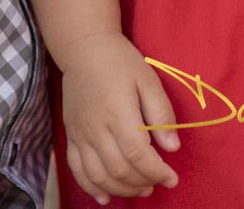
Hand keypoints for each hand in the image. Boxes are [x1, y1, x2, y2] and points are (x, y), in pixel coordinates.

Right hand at [55, 33, 179, 203]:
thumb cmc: (120, 62)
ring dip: (121, 189)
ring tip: (141, 189)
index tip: (172, 178)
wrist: (84, 49)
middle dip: (143, 182)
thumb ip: (161, 114)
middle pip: (119, 170)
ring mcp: (80, 135)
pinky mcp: (71, 137)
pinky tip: (105, 198)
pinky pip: (77, 171)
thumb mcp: (148, 80)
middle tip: (159, 183)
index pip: (138, 155)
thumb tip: (172, 148)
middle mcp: (96, 129)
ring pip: (99, 176)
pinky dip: (91, 188)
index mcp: (118, 113)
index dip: (157, 172)